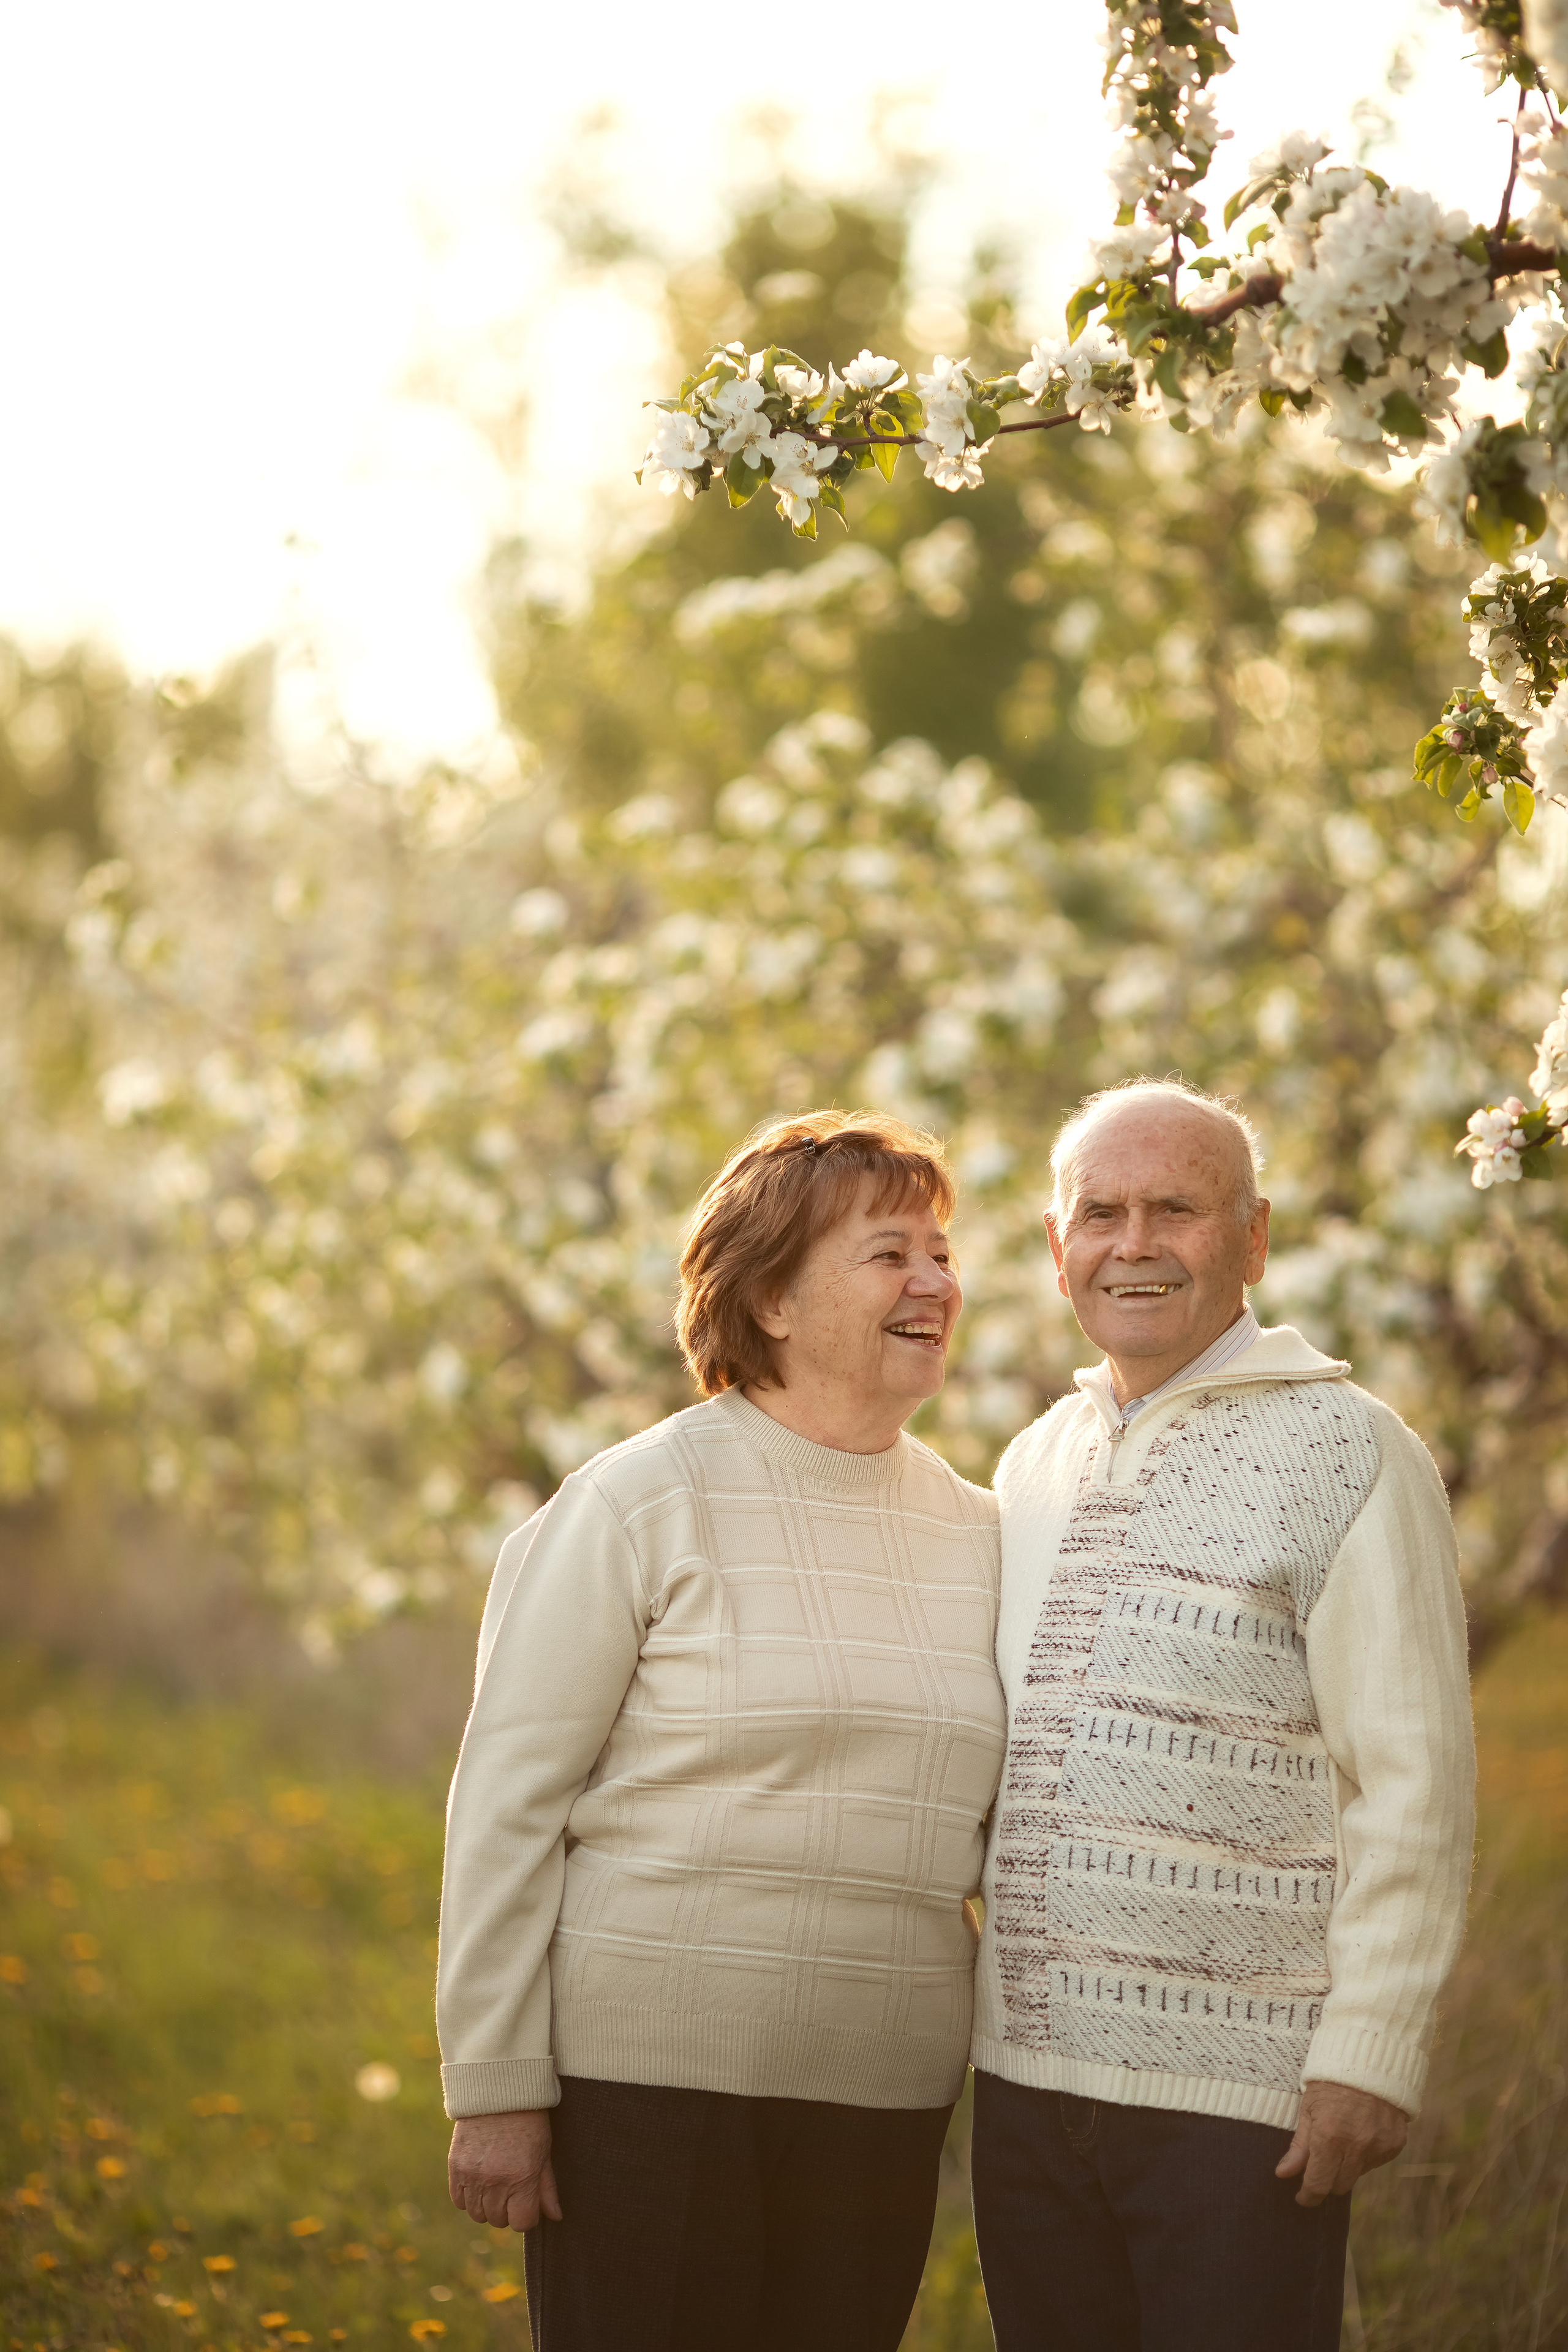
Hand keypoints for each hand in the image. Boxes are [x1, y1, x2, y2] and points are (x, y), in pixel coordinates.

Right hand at [448, 2109, 562, 2231]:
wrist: (497, 2091)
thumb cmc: (528, 2121)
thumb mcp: (544, 2152)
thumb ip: (547, 2188)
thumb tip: (556, 2217)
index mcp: (522, 2179)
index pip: (521, 2223)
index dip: (527, 2215)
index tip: (527, 2201)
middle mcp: (495, 2182)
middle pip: (498, 2221)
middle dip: (507, 2209)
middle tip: (511, 2188)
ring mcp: (472, 2176)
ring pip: (477, 2214)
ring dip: (486, 2205)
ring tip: (494, 2183)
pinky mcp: (455, 2168)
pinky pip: (459, 2201)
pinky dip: (468, 2197)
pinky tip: (478, 2180)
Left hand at [1275, 2080, 1407, 2207]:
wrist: (1370, 2058)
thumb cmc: (1331, 2080)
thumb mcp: (1308, 2108)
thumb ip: (1299, 2146)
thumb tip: (1283, 2174)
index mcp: (1330, 2137)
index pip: (1318, 2184)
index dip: (1308, 2196)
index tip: (1302, 2197)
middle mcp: (1357, 2146)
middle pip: (1339, 2186)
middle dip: (1327, 2180)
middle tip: (1319, 2165)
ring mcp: (1379, 2146)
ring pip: (1357, 2175)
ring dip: (1346, 2166)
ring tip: (1341, 2138)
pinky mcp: (1395, 2144)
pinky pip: (1376, 2162)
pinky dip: (1365, 2155)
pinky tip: (1360, 2132)